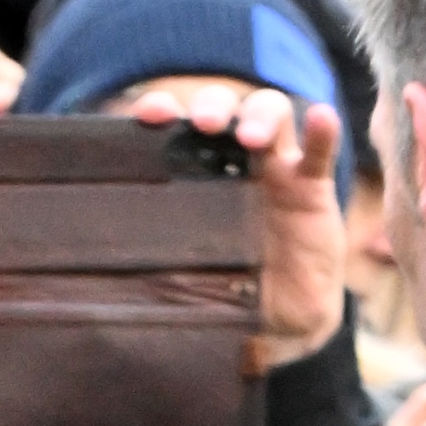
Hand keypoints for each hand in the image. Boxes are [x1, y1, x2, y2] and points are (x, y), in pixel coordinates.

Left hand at [120, 81, 346, 374]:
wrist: (279, 319)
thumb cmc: (223, 288)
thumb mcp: (184, 277)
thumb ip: (153, 276)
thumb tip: (101, 302)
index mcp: (192, 175)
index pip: (175, 128)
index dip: (163, 110)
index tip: (146, 114)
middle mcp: (233, 162)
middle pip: (226, 110)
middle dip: (213, 107)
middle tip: (203, 123)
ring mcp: (275, 171)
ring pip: (272, 117)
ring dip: (261, 116)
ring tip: (251, 136)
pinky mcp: (313, 190)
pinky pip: (321, 154)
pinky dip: (324, 132)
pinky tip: (322, 117)